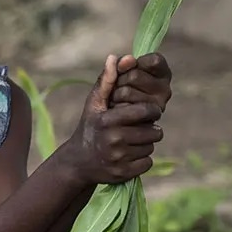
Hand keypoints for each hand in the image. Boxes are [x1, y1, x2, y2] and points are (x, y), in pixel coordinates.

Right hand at [69, 54, 163, 184]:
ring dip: (146, 144)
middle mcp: (113, 140)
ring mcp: (118, 159)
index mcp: (108, 121)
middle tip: (140, 129)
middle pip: (153, 132)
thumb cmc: (90, 127)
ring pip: (151, 147)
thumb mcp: (94, 104)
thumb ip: (106, 81)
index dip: (151, 110)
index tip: (149, 112)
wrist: (78, 162)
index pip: (145, 112)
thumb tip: (115, 57)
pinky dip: (143, 159)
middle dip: (150, 129)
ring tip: (132, 141)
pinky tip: (130, 155)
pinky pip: (147, 163)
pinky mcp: (123, 174)